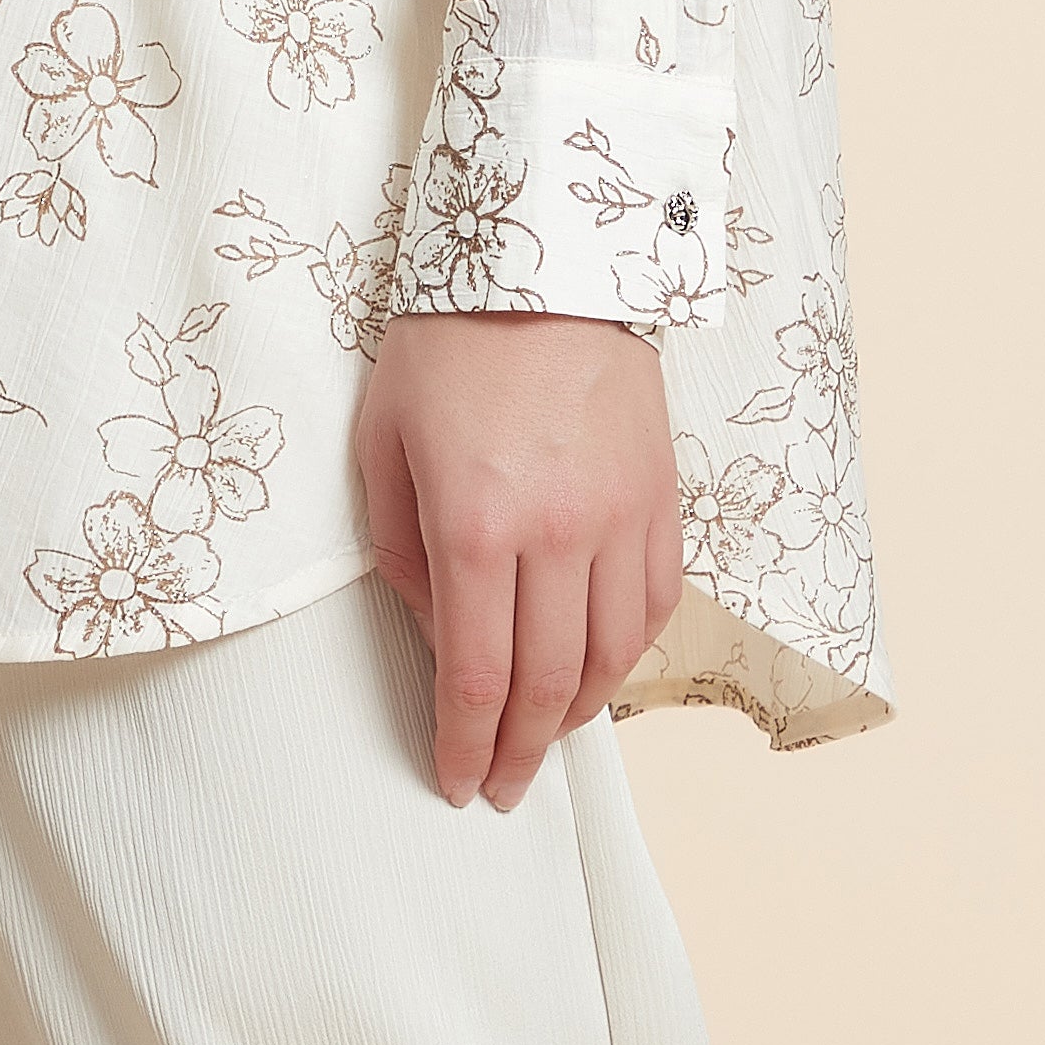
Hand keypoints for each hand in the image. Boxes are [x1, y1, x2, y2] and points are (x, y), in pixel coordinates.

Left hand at [354, 310, 682, 809]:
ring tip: (548, 742)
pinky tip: (600, 673)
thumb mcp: (382, 439)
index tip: (457, 780)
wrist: (547, 256)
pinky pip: (653, 603)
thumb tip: (429, 621)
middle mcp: (557, 533)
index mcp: (475, 524)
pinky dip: (628, 655)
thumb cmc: (447, 341)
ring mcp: (619, 517)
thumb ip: (399, 544)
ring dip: (579, 715)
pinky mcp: (662, 497)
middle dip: (520, 752)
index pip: (476, 674)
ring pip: (611, 656)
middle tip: (501, 788)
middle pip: (548, 683)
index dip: (466, 743)